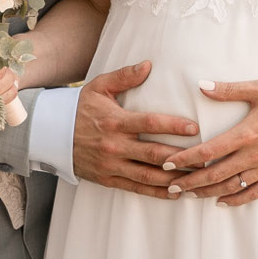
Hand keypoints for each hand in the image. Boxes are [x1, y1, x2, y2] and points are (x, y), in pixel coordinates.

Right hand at [72, 62, 199, 197]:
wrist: (50, 134)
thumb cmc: (80, 108)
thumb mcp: (98, 87)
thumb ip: (124, 76)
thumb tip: (148, 65)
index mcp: (115, 121)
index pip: (150, 123)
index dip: (174, 126)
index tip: (195, 128)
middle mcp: (114, 145)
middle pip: (154, 154)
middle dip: (182, 158)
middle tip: (206, 158)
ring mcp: (111, 165)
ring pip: (148, 176)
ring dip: (174, 179)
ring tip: (197, 178)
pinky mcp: (108, 179)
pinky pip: (136, 188)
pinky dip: (156, 193)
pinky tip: (175, 193)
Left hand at [162, 80, 257, 204]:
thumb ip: (229, 89)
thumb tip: (202, 86)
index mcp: (246, 134)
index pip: (208, 151)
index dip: (185, 159)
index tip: (167, 163)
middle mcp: (253, 156)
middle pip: (214, 175)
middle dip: (189, 183)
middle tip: (170, 187)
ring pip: (230, 187)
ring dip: (206, 193)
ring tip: (188, 195)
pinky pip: (252, 193)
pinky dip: (234, 200)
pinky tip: (221, 202)